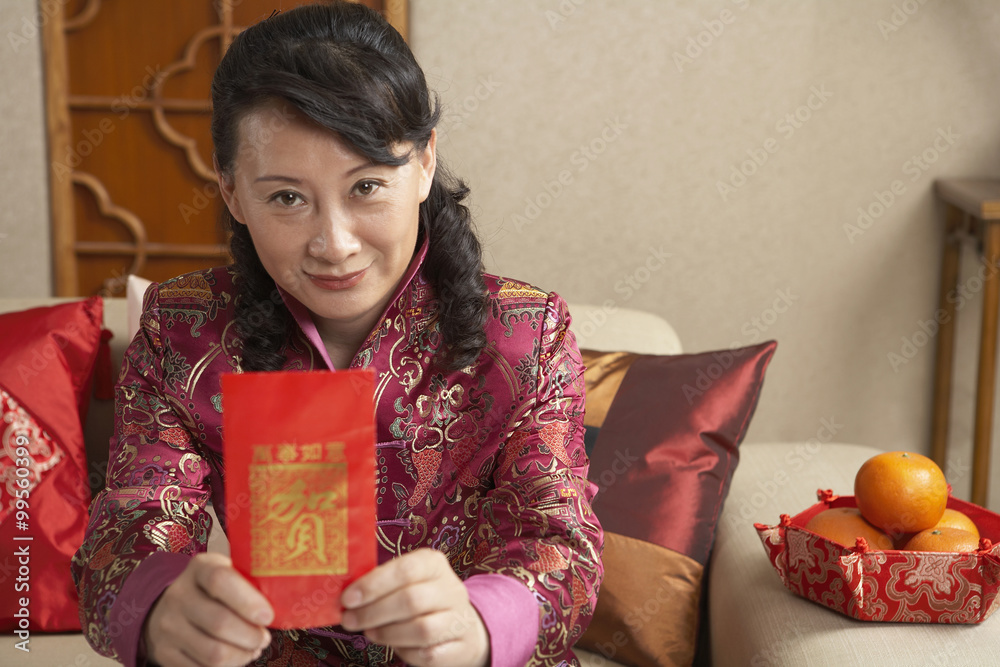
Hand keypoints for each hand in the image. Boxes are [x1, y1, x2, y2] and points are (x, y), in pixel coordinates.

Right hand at [143, 553, 272, 666]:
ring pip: (213, 653)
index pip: (220, 580)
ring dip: (242, 655)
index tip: (268, 616)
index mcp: (200, 568)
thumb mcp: (228, 573)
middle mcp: (179, 595)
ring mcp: (168, 626)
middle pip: (219, 623)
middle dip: (251, 636)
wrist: (168, 607)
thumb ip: (250, 583)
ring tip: (253, 648)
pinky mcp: (165, 652)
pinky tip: (236, 656)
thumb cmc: (214, 590)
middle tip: (264, 637)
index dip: (248, 601)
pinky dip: (228, 666)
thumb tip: (284, 605)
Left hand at [340, 549, 488, 666]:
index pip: (405, 570)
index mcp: (433, 564)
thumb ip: (380, 585)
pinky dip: (406, 652)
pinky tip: (396, 645)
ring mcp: (459, 618)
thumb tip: (346, 597)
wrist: (461, 626)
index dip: (373, 585)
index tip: (347, 599)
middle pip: (411, 600)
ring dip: (388, 633)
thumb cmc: (421, 600)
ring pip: (422, 629)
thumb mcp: (404, 583)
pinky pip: (429, 654)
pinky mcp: (461, 646)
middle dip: (373, 612)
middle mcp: (450, 588)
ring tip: (370, 633)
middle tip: (350, 620)